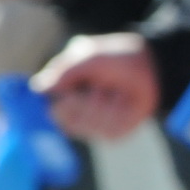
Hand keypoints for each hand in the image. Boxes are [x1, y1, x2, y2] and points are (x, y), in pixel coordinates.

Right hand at [32, 33, 157, 140]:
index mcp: (64, 93)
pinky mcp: (114, 132)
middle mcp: (77, 112)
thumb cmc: (117, 57)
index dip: (58, 103)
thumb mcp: (88, 57)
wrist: (151, 65)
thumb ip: (63, 72)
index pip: (49, 109)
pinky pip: (108, 130)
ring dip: (104, 104)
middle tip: (98, 86)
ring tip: (115, 90)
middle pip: (66, 120)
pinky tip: (125, 101)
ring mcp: (95, 124)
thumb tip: (38, 87)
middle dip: (83, 102)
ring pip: (88, 125)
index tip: (69, 92)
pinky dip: (118, 112)